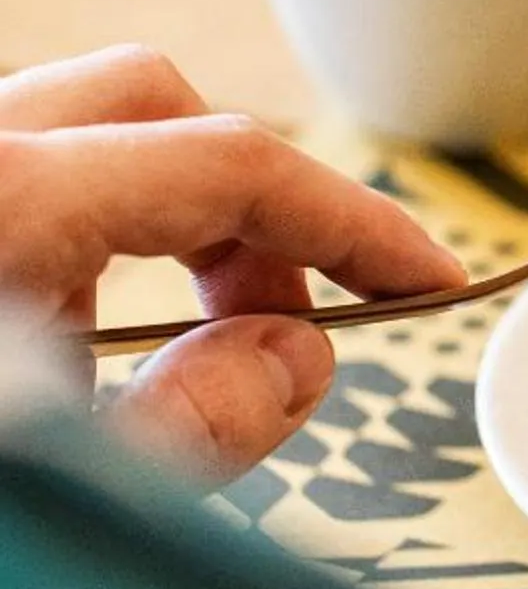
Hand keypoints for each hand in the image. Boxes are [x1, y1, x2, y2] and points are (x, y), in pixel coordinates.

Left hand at [0, 47, 463, 482]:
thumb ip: (192, 423)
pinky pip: (16, 180)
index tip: (426, 277)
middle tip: (286, 322)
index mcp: (7, 199)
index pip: (230, 165)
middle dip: (250, 205)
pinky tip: (46, 357)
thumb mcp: (62, 483)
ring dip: (152, 227)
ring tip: (147, 361)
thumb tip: (293, 358)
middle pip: (153, 105)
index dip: (353, 222)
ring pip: (79, 138)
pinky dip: (68, 243)